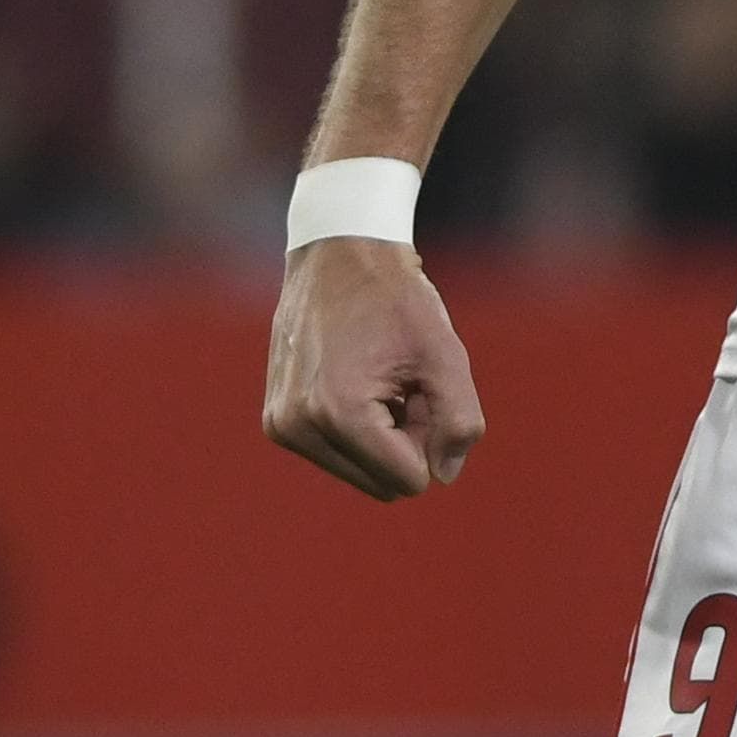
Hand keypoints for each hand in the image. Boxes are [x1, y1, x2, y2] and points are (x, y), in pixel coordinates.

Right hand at [263, 238, 486, 499]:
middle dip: (405, 441)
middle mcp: (298, 427)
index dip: (431, 437)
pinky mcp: (276, 421)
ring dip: (382, 435)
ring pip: (360, 473)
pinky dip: (358, 427)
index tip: (420, 385)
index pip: (409, 480)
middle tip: (403, 381)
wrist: (339, 253)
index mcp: (339, 413)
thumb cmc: (396, 299)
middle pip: (382, 483)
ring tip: (379, 377)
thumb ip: (460, 421)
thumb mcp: (445, 353)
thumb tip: (444, 475)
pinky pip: (336, 454)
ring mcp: (282, 426)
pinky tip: (356, 378)